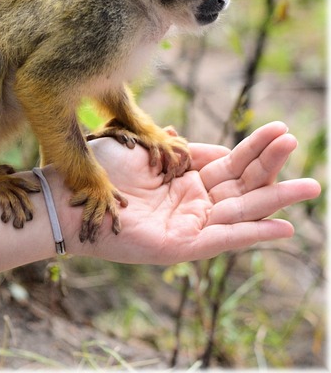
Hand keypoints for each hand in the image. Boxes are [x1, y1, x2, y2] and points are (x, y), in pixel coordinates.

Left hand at [55, 121, 320, 263]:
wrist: (70, 197)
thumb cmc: (99, 170)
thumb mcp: (139, 147)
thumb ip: (165, 146)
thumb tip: (179, 137)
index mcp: (180, 174)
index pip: (226, 161)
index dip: (251, 148)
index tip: (277, 131)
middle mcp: (189, 198)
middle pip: (240, 180)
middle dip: (269, 161)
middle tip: (295, 141)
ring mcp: (189, 222)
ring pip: (241, 208)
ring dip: (275, 198)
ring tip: (309, 186)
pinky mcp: (183, 245)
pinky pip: (226, 239)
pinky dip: (255, 234)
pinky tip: (285, 227)